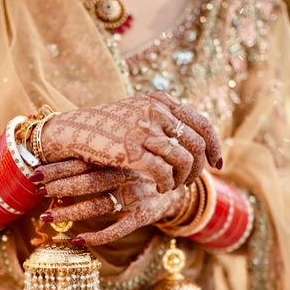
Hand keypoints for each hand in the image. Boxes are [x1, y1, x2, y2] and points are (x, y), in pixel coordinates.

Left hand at [39, 166, 184, 245]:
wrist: (180, 185)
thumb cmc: (141, 172)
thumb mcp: (123, 159)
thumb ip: (97, 159)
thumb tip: (59, 164)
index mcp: (119, 158)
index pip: (84, 161)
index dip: (59, 167)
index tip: (34, 171)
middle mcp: (126, 175)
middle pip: (88, 181)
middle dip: (59, 186)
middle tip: (36, 190)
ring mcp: (135, 196)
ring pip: (97, 205)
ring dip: (70, 212)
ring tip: (46, 217)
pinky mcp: (143, 216)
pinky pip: (118, 229)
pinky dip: (98, 236)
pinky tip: (78, 241)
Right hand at [41, 93, 221, 192]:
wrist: (73, 132)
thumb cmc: (106, 128)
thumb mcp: (138, 114)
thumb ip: (163, 120)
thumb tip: (194, 140)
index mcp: (160, 101)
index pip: (201, 123)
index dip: (214, 146)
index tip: (217, 163)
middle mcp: (155, 112)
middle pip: (196, 144)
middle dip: (198, 168)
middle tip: (189, 181)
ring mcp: (143, 131)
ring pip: (183, 160)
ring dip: (182, 179)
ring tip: (173, 186)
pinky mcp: (131, 152)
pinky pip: (164, 173)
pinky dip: (167, 184)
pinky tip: (160, 188)